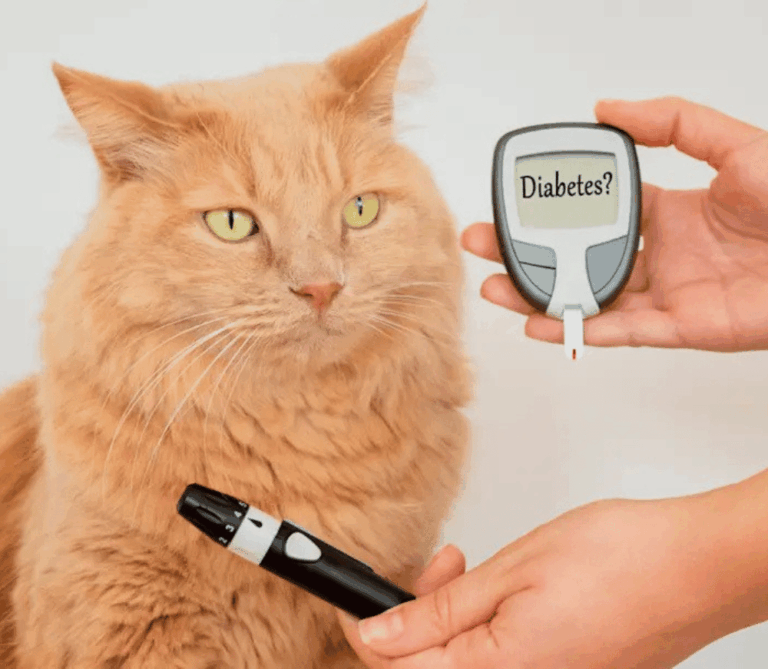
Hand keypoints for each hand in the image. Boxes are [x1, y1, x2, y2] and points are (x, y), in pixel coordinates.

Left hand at [337, 487, 767, 668]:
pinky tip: (500, 592)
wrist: (696, 566)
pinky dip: (484, 627)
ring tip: (470, 567)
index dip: (366, 630)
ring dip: (450, 617)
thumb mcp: (512, 572)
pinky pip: (498, 661)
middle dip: (414, 615)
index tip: (355, 596)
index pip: (397, 668)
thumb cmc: (621, 562)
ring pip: (462, 663)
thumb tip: (380, 635)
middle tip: (440, 566)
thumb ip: (439, 612)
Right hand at [463, 97, 767, 351]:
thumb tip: (608, 110)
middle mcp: (658, 254)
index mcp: (667, 212)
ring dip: (538, 296)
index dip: (554, 212)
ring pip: (587, 297)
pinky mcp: (678, 327)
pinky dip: (577, 328)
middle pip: (577, 259)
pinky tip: (539, 323)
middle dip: (527, 255)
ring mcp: (664, 293)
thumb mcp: (734, 144)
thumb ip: (673, 122)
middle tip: (484, 245)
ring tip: (495, 288)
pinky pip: (618, 329)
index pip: (595, 213)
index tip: (517, 205)